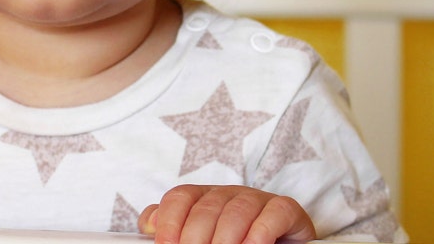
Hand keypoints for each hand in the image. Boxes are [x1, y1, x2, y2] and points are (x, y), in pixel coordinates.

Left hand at [139, 185, 314, 243]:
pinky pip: (272, 214)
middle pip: (206, 209)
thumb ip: (172, 230)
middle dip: (196, 239)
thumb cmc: (235, 240)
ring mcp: (257, 199)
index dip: (169, 222)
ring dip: (226, 239)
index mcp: (202, 197)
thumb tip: (150, 228)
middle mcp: (228, 194)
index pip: (179, 198)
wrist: (281, 241)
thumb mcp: (199, 235)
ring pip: (237, 212)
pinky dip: (260, 233)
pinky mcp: (284, 209)